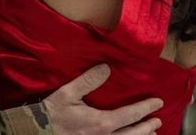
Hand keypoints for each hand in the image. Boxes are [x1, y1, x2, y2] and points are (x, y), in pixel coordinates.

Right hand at [44, 64, 162, 134]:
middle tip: (158, 121)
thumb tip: (106, 67)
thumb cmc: (53, 114)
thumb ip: (89, 80)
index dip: (146, 108)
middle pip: (133, 134)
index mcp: (102, 123)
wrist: (37, 132)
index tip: (157, 103)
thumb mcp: (69, 93)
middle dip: (147, 128)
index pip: (131, 115)